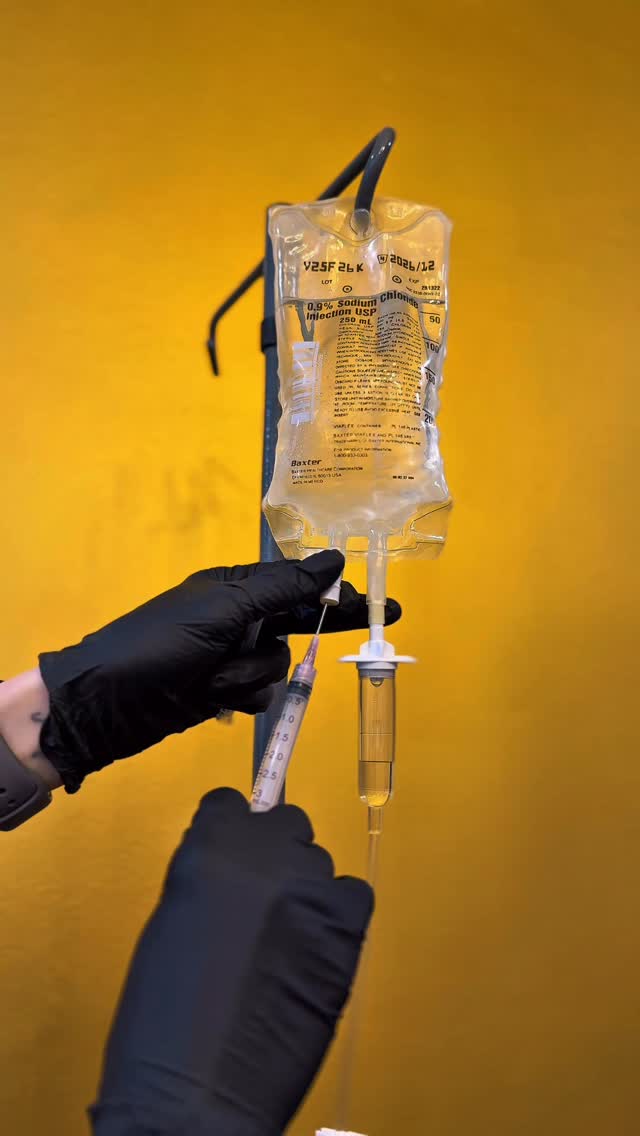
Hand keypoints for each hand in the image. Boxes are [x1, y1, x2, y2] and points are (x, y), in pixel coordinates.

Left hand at [38, 551, 400, 790]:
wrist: (106, 703)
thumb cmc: (160, 644)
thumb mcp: (224, 609)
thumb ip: (283, 588)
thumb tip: (334, 559)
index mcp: (233, 587)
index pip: (296, 585)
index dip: (332, 593)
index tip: (370, 601)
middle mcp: (236, 619)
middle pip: (295, 624)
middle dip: (319, 629)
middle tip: (371, 628)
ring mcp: (228, 658)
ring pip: (276, 666)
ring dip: (251, 674)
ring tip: (214, 677)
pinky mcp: (221, 693)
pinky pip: (257, 695)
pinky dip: (240, 698)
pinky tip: (213, 699)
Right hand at [90, 789, 372, 1135]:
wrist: (198, 1090)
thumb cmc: (165, 1021)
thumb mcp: (170, 921)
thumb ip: (206, 878)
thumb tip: (234, 871)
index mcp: (209, 845)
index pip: (232, 802)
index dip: (232, 832)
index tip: (234, 854)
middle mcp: (265, 852)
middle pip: (285, 823)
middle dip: (274, 856)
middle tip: (261, 905)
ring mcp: (310, 884)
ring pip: (318, 863)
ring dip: (305, 892)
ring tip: (283, 945)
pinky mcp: (346, 924)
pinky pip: (352, 895)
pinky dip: (338, 918)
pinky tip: (313, 953)